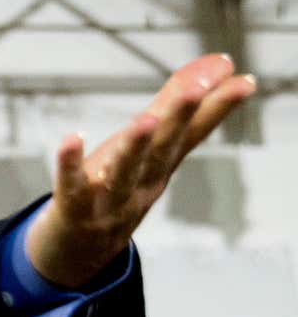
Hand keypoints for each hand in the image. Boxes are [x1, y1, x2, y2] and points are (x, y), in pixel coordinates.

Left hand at [27, 53, 255, 287]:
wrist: (77, 253)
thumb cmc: (115, 189)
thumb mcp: (148, 148)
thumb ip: (175, 104)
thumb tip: (221, 62)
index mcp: (162, 166)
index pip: (192, 134)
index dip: (217, 108)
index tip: (245, 82)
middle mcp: (142, 184)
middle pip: (162, 151)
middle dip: (179, 121)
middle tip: (195, 91)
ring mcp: (109, 202)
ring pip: (124, 173)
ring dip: (135, 147)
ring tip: (145, 119)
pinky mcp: (73, 211)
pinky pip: (71, 188)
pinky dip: (71, 165)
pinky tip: (71, 139)